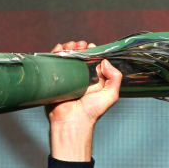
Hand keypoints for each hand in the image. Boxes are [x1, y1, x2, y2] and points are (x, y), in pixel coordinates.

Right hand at [45, 40, 122, 161]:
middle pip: (78, 57)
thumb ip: (115, 78)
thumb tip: (105, 61)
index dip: (92, 52)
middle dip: (78, 48)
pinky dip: (55, 54)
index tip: (90, 46)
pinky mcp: (54, 81)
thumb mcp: (111, 95)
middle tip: (79, 45)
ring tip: (70, 46)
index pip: (92, 61)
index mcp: (93, 80)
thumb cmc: (91, 112)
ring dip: (67, 49)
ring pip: (66, 58)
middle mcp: (80, 78)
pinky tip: (58, 49)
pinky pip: (53, 64)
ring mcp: (67, 79)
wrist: (71, 122)